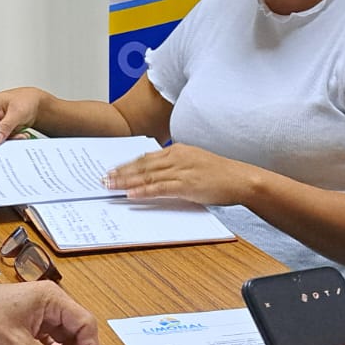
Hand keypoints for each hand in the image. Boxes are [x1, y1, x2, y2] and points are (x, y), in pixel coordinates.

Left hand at [101, 143, 250, 205]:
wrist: (241, 179)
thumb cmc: (220, 173)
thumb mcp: (195, 162)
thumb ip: (176, 164)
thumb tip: (157, 173)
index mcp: (177, 150)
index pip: (146, 157)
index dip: (127, 164)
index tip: (112, 169)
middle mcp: (176, 157)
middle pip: (142, 165)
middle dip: (120, 172)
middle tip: (103, 178)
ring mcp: (181, 170)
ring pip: (147, 176)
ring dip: (126, 182)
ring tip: (110, 186)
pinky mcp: (187, 184)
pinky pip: (160, 188)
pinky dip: (144, 191)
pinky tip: (131, 195)